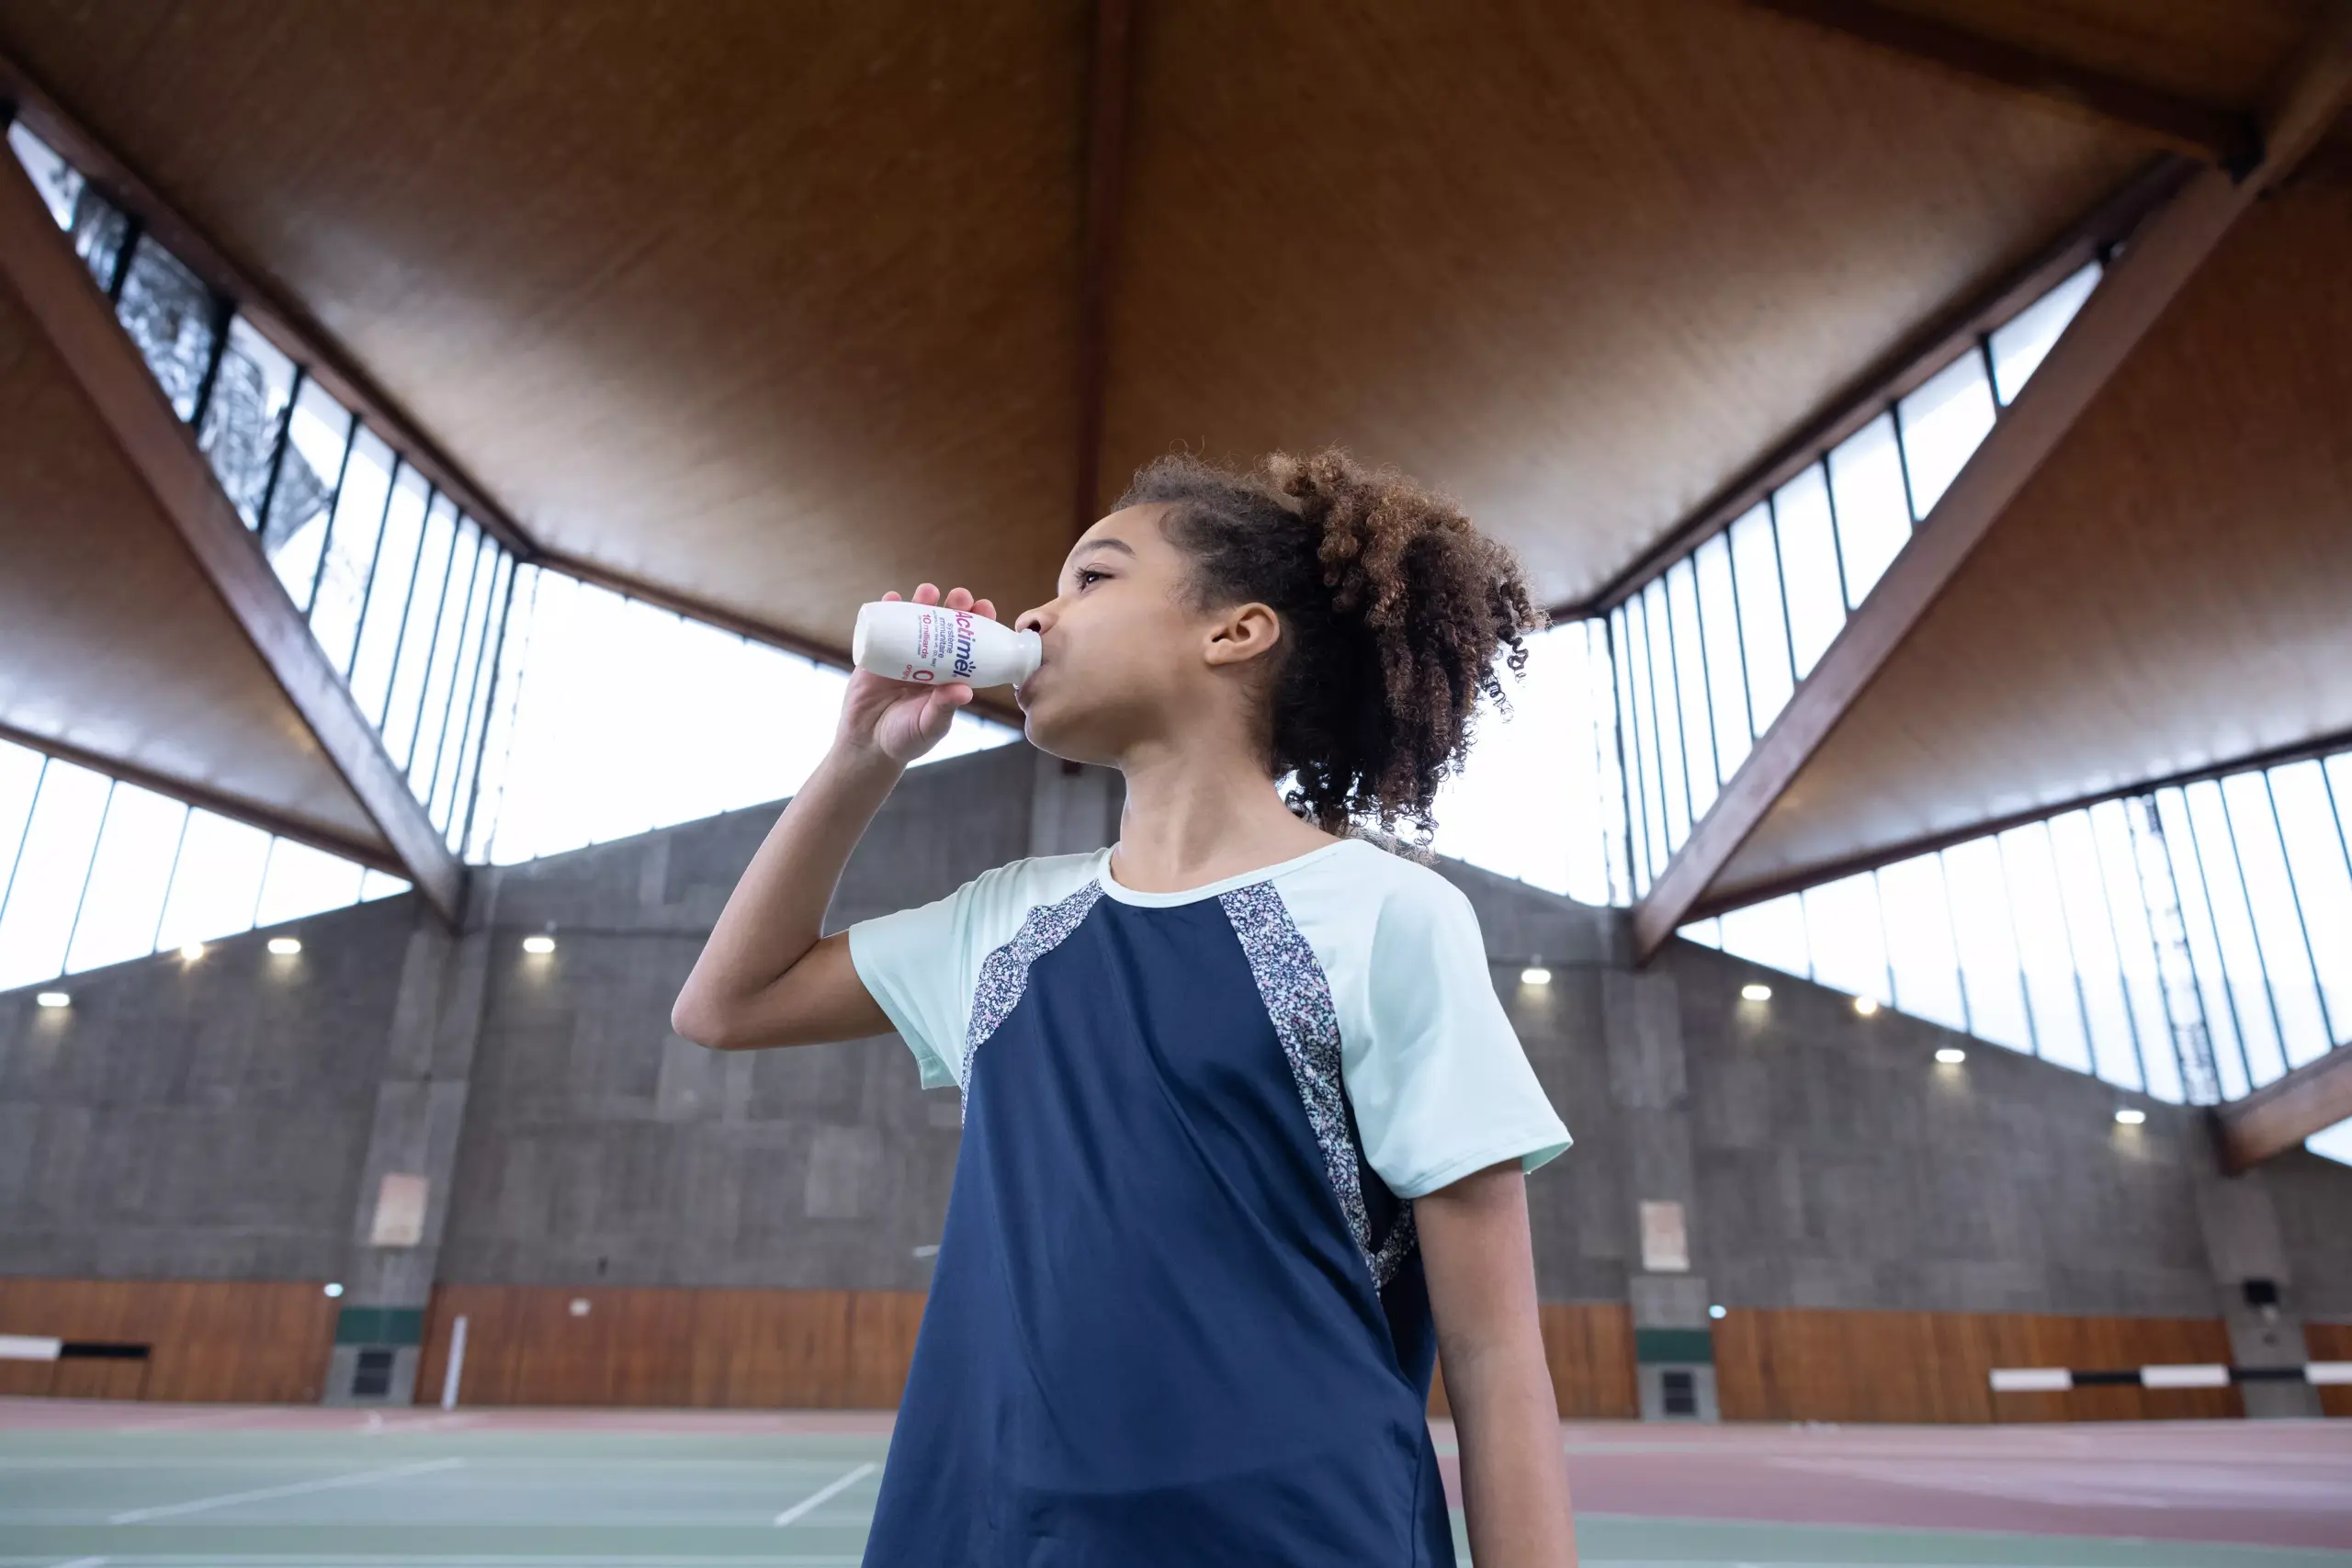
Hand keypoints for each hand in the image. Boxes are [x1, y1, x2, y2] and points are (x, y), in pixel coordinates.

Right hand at [835, 583, 999, 765]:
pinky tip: (893, 598)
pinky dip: (888, 609)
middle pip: (946, 625)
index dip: (978, 625)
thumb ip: (944, 709)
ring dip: (923, 601)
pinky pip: (883, 626)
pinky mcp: (877, 653)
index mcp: (949, 675)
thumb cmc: (906, 739)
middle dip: (955, 606)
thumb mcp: (929, 727)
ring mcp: (903, 653)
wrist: (866, 744)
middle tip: (961, 597)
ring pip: (916, 620)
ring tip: (929, 591)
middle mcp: (930, 660)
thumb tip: (965, 691)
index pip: (970, 645)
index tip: (986, 609)